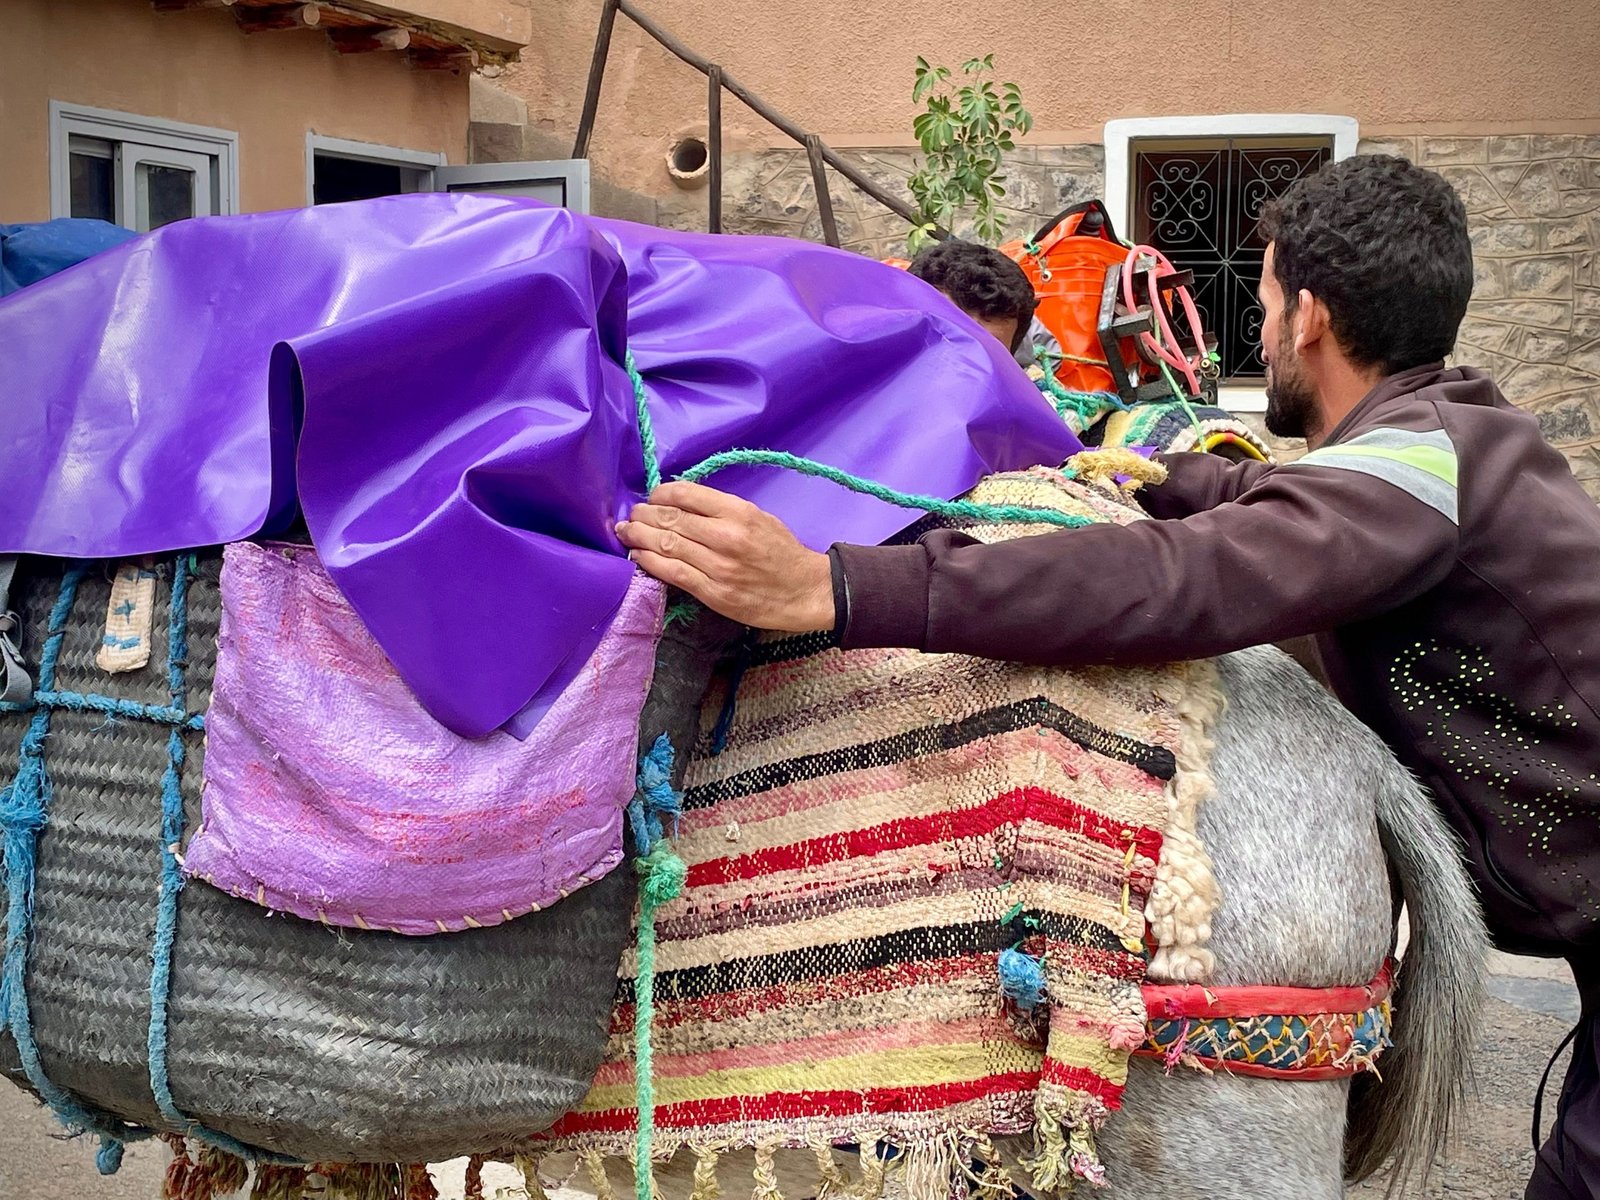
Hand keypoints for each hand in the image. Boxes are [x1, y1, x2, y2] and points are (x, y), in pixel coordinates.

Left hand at [615, 481, 834, 632]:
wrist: (805, 591)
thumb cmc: (782, 552)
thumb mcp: (759, 517)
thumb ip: (723, 509)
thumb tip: (682, 504)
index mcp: (739, 512)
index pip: (687, 494)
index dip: (661, 493)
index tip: (653, 497)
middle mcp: (726, 536)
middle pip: (671, 518)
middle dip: (644, 514)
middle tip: (633, 514)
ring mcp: (718, 566)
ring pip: (666, 545)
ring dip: (639, 536)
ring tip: (626, 531)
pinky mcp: (713, 592)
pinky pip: (672, 573)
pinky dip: (649, 562)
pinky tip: (637, 555)